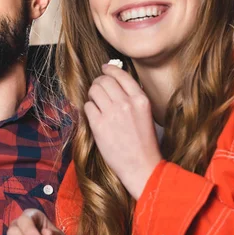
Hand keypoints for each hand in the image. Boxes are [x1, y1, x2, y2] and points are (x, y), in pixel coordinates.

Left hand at [83, 63, 161, 199]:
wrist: (141, 166)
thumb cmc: (144, 142)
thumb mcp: (145, 114)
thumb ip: (133, 98)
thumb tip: (117, 81)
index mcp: (140, 99)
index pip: (121, 75)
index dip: (110, 69)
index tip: (105, 68)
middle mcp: (126, 103)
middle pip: (104, 80)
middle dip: (99, 82)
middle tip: (98, 88)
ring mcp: (112, 113)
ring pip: (94, 91)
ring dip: (93, 95)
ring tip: (96, 103)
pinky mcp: (99, 125)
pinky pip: (88, 106)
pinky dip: (89, 109)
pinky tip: (95, 116)